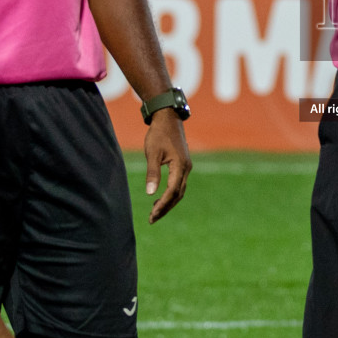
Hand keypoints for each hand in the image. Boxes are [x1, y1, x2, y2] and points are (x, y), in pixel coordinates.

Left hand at [144, 107, 191, 223]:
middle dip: (165, 208)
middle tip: (152, 219)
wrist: (168, 118)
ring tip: (155, 212)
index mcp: (180, 166)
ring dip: (168, 202)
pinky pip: (179, 184)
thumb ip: (152, 173)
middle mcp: (186, 168)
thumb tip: (150, 193)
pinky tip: (159, 197)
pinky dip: (170, 193)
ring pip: (179, 190)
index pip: (172, 191)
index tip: (152, 215)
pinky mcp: (183, 164)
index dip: (162, 205)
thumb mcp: (152, 153)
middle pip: (178, 194)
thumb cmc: (158, 134)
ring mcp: (186, 166)